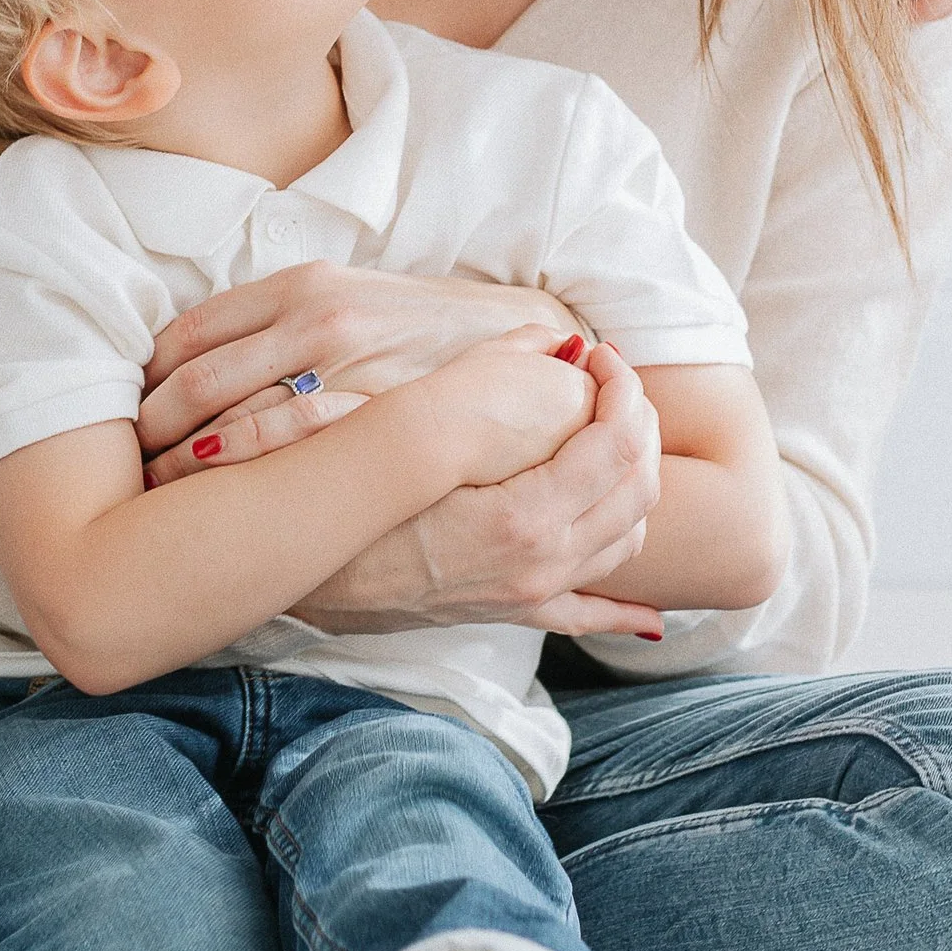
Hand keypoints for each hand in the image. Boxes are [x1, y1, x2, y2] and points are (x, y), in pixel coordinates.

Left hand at [140, 264, 575, 461]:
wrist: (536, 355)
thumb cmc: (430, 334)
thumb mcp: (351, 300)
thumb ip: (277, 325)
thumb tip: (190, 359)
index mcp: (301, 285)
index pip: (185, 336)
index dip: (139, 383)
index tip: (114, 420)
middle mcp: (317, 318)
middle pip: (191, 382)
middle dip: (143, 434)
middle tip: (115, 473)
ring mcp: (347, 369)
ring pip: (229, 423)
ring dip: (177, 467)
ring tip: (147, 502)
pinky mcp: (376, 417)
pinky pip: (288, 454)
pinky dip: (239, 483)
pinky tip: (215, 512)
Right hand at [289, 342, 663, 634]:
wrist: (304, 560)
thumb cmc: (355, 482)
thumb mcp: (424, 417)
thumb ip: (498, 369)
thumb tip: (558, 336)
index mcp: (525, 515)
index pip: (619, 443)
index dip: (624, 387)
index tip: (601, 355)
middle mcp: (541, 562)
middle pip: (639, 488)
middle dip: (639, 424)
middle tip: (614, 384)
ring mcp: (531, 593)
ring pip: (628, 539)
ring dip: (637, 485)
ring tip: (614, 440)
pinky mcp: (513, 612)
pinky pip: (590, 613)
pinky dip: (626, 604)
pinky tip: (647, 612)